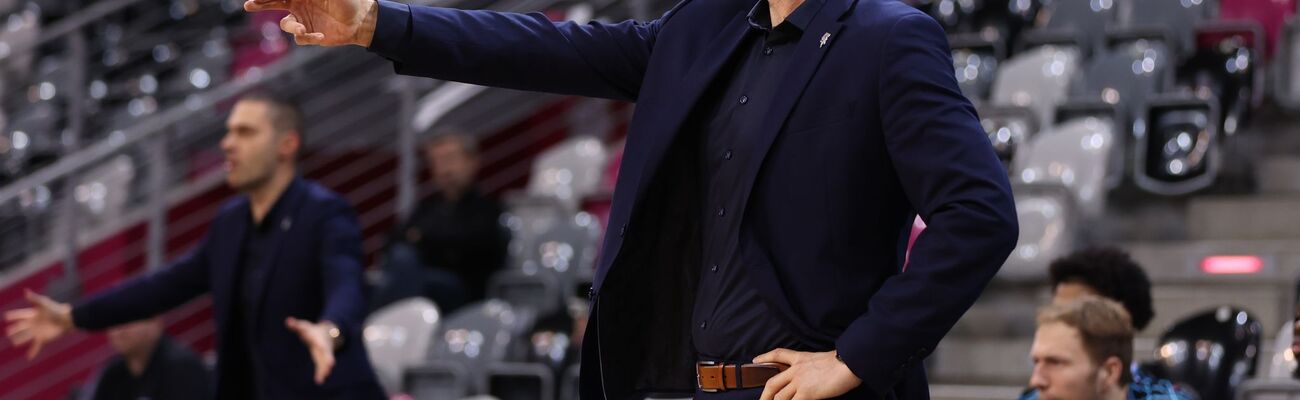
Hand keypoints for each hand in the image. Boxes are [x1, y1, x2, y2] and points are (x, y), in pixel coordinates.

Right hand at [5, 289, 74, 359]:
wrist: (67, 319)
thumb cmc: (56, 309)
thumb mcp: (44, 303)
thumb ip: (34, 298)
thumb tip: (26, 291)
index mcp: (33, 315)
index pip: (20, 315)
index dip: (14, 316)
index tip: (6, 316)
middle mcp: (33, 323)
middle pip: (21, 327)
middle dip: (14, 330)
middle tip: (8, 332)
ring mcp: (37, 331)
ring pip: (25, 337)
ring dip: (20, 340)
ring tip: (14, 342)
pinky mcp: (43, 338)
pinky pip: (36, 346)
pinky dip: (32, 352)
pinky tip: (29, 357)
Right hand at [244, 0, 378, 46]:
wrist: (362, 19)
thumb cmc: (347, 0)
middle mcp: (298, 6)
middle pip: (273, 4)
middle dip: (260, 3)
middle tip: (249, 4)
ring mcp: (303, 21)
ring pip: (287, 25)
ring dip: (292, 27)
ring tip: (302, 29)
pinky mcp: (311, 35)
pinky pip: (302, 38)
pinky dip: (308, 37)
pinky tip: (321, 35)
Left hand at [285, 317, 336, 383]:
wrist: (325, 334)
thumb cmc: (312, 330)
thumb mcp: (304, 326)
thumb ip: (296, 325)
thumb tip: (287, 321)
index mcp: (319, 340)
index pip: (321, 343)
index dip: (322, 346)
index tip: (322, 347)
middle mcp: (324, 348)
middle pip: (326, 354)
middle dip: (328, 359)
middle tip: (331, 365)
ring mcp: (324, 354)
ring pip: (325, 363)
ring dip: (324, 370)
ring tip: (322, 378)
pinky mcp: (322, 360)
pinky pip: (322, 368)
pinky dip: (320, 374)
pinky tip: (319, 381)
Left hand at [755, 349, 861, 399]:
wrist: (849, 362)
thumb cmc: (844, 361)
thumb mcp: (822, 359)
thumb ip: (812, 368)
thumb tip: (812, 378)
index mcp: (800, 358)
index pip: (778, 354)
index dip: (765, 357)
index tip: (755, 360)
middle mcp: (796, 370)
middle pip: (772, 383)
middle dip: (765, 396)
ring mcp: (799, 382)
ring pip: (779, 397)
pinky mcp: (806, 393)